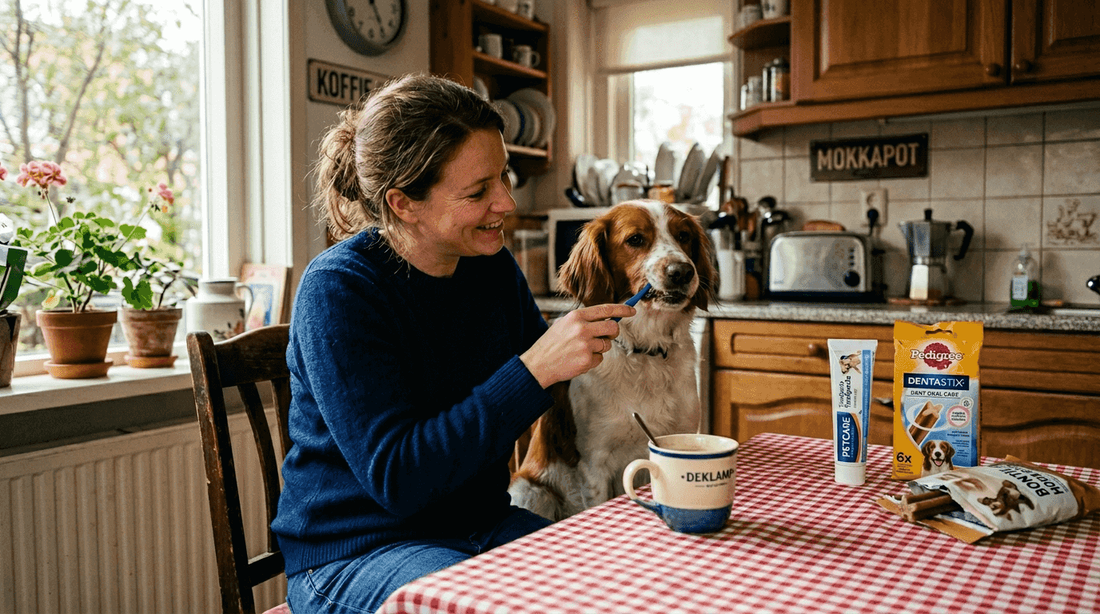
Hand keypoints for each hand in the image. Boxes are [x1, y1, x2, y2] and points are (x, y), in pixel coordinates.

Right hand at [520, 303, 634, 387]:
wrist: (538, 364)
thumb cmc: (552, 344)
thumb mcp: (564, 324)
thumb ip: (584, 321)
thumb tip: (608, 320)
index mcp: (576, 316)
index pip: (605, 309)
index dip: (621, 310)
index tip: (632, 311)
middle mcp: (582, 328)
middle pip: (612, 327)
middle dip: (613, 332)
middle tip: (607, 336)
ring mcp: (585, 345)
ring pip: (606, 345)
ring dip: (599, 348)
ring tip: (581, 350)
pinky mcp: (587, 359)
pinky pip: (600, 359)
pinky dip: (592, 360)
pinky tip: (578, 360)